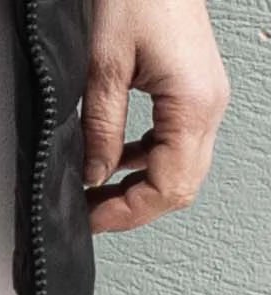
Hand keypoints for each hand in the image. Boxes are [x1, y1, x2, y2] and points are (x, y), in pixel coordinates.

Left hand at [83, 0, 230, 232]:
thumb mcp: (103, 69)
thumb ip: (100, 129)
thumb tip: (93, 176)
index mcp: (193, 105)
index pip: (168, 188)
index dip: (126, 213)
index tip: (89, 220)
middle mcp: (209, 106)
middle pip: (180, 187)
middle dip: (133, 209)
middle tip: (90, 215)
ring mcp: (206, 100)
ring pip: (180, 170)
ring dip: (139, 188)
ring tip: (96, 195)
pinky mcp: (195, 93)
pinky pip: (176, 144)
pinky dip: (146, 162)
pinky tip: (115, 161)